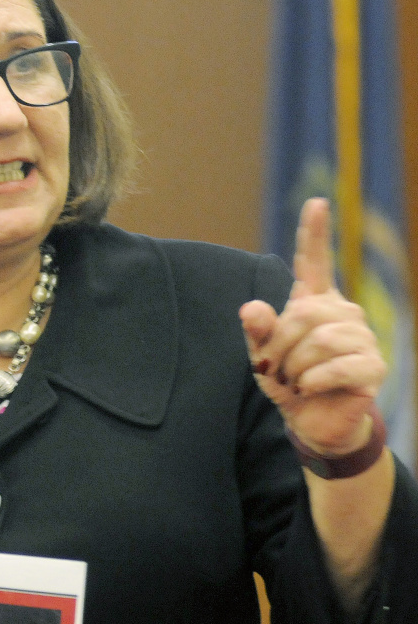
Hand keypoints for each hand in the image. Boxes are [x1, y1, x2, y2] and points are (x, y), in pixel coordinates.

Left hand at [239, 198, 386, 453]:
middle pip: (304, 314)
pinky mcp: (372, 367)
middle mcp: (344, 313)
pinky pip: (335, 367)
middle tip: (273, 369)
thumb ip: (257, 332)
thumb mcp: (263, 356)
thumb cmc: (289, 380)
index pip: (314, 263)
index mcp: (316, 303)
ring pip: (319, 341)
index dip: (314, 233)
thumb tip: (251, 309)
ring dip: (294, 367)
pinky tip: (309, 389)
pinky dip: (312, 382)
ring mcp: (363, 338)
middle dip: (279, 345)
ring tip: (294, 381)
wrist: (313, 420)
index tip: (315, 203)